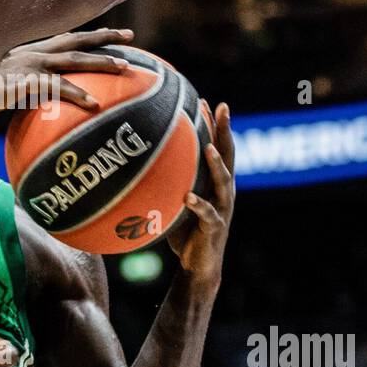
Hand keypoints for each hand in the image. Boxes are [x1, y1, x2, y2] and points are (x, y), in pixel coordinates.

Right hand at [0, 28, 134, 113]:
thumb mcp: (4, 81)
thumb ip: (24, 85)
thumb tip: (39, 98)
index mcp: (30, 50)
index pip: (65, 37)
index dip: (89, 34)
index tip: (112, 32)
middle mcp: (33, 52)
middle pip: (75, 41)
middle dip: (104, 37)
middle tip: (131, 36)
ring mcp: (30, 65)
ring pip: (73, 61)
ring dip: (100, 62)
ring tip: (124, 68)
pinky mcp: (25, 81)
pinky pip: (57, 87)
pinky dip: (77, 94)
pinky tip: (94, 104)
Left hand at [167, 102, 235, 286]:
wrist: (197, 265)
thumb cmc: (184, 231)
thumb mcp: (176, 199)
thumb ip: (168, 181)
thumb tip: (137, 161)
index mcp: (216, 183)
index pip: (218, 147)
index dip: (214, 124)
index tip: (206, 100)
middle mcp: (224, 191)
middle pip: (228, 155)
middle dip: (225, 131)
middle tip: (222, 108)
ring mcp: (222, 209)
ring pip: (223, 182)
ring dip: (217, 164)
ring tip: (208, 148)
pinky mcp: (214, 228)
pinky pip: (207, 214)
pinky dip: (198, 205)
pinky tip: (188, 197)